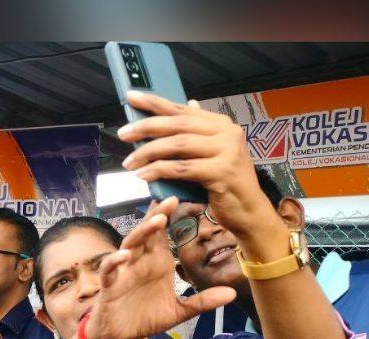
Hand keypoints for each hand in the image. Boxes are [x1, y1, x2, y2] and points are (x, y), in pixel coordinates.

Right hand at [84, 197, 236, 338]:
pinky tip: (125, 255)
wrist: (119, 336)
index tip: (184, 199)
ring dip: (141, 232)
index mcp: (156, 263)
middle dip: (158, 216)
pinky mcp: (109, 285)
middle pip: (147, 233)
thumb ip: (202, 301)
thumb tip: (231, 293)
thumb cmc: (144, 318)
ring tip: (156, 221)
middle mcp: (139, 262)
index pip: (163, 234)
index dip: (171, 217)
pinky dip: (115, 260)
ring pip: (129, 244)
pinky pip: (109, 269)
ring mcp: (123, 271)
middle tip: (171, 199)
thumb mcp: (178, 311)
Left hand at [118, 91, 277, 237]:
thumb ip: (199, 131)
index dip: (155, 102)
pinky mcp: (221, 172)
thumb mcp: (212, 152)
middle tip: (123, 134)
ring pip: (178, 145)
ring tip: (129, 162)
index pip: (182, 109)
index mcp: (221, 124)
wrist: (248, 210)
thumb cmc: (224, 182)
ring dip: (149, 152)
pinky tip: (144, 175)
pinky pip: (182, 169)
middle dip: (146, 127)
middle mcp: (226, 132)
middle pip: (178, 125)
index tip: (131, 97)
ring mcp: (227, 151)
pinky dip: (160, 170)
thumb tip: (189, 103)